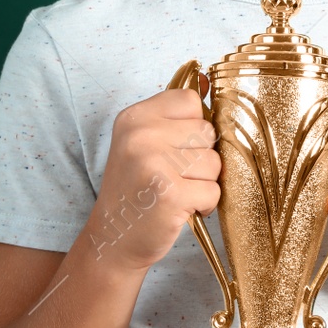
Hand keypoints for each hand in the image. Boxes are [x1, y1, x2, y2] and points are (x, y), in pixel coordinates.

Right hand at [83, 87, 220, 273]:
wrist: (113, 239)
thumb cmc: (136, 189)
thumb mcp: (140, 143)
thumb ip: (171, 119)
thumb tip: (212, 87)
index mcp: (134, 116)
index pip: (190, 101)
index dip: (192, 127)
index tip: (174, 148)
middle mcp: (141, 134)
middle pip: (207, 132)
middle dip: (200, 157)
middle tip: (172, 176)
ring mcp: (155, 163)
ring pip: (214, 162)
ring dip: (203, 182)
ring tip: (176, 192)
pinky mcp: (171, 193)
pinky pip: (213, 191)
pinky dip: (205, 204)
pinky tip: (181, 208)